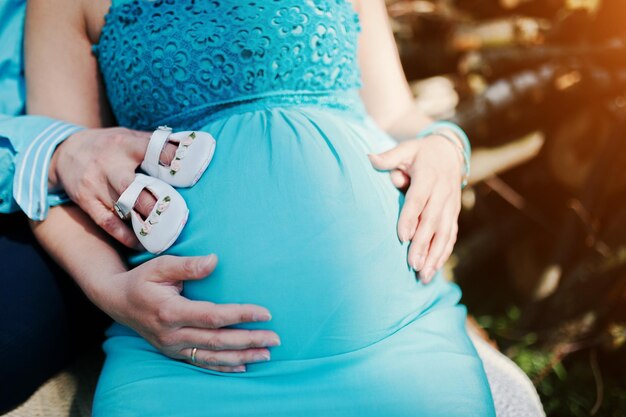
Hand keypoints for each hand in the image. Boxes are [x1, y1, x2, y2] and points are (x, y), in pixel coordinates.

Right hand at [49, 128, 176, 247]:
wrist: (64, 152)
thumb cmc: (108, 145)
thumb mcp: (128, 136)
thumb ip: (154, 143)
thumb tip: (188, 148)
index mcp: (124, 145)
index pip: (151, 149)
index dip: (170, 159)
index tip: (187, 170)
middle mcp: (108, 165)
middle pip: (132, 186)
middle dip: (153, 203)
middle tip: (175, 216)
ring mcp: (95, 185)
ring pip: (122, 208)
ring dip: (144, 223)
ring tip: (165, 235)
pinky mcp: (86, 202)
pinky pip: (107, 223)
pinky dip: (126, 236)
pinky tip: (142, 243)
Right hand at [97, 254, 279, 371]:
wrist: (117, 301)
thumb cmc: (142, 279)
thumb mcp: (161, 265)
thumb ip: (188, 265)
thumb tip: (215, 261)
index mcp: (171, 311)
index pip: (213, 316)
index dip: (241, 315)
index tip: (265, 313)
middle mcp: (172, 334)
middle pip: (218, 341)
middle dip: (249, 340)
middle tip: (275, 338)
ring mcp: (173, 347)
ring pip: (212, 356)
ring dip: (242, 357)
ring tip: (267, 355)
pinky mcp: (174, 352)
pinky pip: (201, 363)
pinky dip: (223, 367)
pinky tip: (242, 367)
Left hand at [368, 135, 463, 282]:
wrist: (450, 151)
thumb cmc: (421, 152)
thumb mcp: (406, 149)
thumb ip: (389, 157)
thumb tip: (368, 157)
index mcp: (429, 176)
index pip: (418, 199)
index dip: (410, 218)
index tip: (402, 237)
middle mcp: (443, 192)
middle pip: (432, 221)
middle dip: (423, 244)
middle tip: (412, 264)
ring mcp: (451, 204)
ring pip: (445, 233)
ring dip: (435, 255)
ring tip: (423, 275)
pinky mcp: (455, 213)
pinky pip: (451, 235)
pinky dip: (444, 253)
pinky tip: (434, 269)